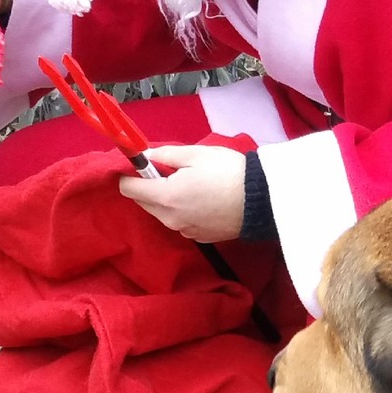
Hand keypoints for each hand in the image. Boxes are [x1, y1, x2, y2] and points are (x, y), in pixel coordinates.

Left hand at [116, 145, 247, 242]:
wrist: (262, 201)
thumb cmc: (229, 172)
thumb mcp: (197, 154)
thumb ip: (166, 155)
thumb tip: (148, 156)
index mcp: (166, 196)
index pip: (129, 189)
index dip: (129, 175)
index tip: (139, 166)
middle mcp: (170, 218)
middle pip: (144, 203)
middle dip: (149, 187)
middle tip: (168, 171)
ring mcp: (185, 231)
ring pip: (163, 214)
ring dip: (166, 200)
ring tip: (189, 185)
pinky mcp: (200, 237)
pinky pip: (181, 223)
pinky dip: (183, 212)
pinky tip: (201, 200)